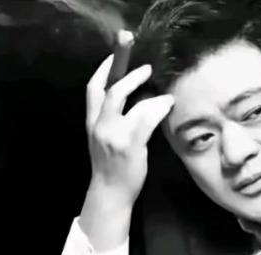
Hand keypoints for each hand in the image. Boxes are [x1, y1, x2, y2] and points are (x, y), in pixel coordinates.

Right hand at [79, 30, 174, 250]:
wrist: (110, 192)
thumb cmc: (113, 166)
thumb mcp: (106, 139)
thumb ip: (116, 119)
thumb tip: (140, 97)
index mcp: (92, 123)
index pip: (93, 89)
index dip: (104, 69)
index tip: (116, 56)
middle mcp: (99, 125)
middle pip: (108, 88)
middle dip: (122, 67)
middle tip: (144, 61)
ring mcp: (113, 135)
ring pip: (124, 100)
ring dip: (142, 86)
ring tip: (159, 84)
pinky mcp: (130, 144)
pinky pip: (144, 118)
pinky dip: (157, 108)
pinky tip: (168, 104)